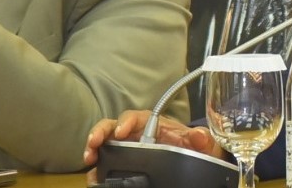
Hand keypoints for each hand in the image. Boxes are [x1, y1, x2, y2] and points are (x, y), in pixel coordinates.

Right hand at [83, 110, 223, 183]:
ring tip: (89, 160)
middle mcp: (137, 133)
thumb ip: (201, 138)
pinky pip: (106, 162)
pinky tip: (94, 175)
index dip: (126, 121)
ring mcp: (127, 147)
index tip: (120, 132)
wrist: (193, 160)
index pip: (136, 116)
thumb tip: (198, 134)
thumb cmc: (194, 148)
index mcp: (153, 124)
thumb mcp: (201, 143)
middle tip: (93, 143)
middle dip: (100, 132)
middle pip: (113, 126)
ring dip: (94, 149)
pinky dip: (97, 167)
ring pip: (105, 143)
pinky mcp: (123, 162)